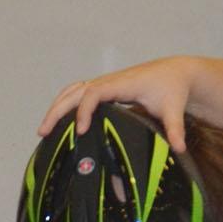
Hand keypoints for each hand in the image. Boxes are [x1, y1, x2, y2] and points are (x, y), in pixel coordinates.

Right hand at [39, 58, 197, 140]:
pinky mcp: (104, 89)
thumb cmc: (172, 89)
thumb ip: (175, 128)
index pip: (94, 93)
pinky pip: (77, 94)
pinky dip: (65, 104)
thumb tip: (179, 148)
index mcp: (123, 84)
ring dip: (56, 107)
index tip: (79, 131)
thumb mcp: (174, 109)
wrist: (175, 72)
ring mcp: (104, 84)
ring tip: (43, 130)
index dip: (84, 111)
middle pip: (75, 91)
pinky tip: (58, 122)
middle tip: (43, 132)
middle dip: (58, 110)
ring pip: (72, 91)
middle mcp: (109, 82)